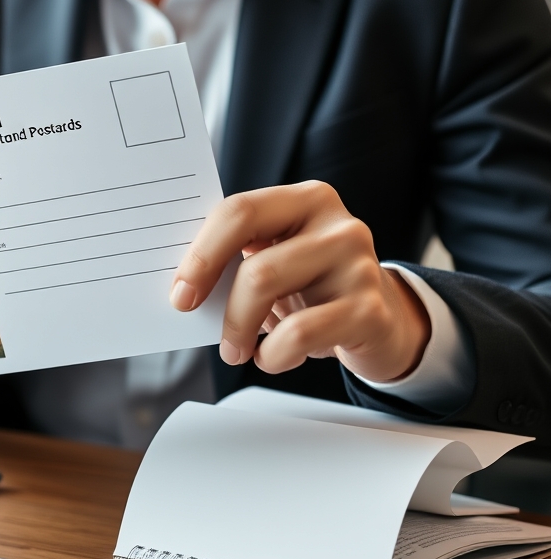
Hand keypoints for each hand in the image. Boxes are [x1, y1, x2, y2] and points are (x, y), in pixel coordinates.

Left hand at [170, 181, 430, 382]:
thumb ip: (237, 258)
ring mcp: (358, 266)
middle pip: (254, 263)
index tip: (178, 294)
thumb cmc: (312, 287)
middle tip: (197, 325)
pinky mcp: (370, 310)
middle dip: (217, 305)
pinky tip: (272, 357)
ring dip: (238, 332)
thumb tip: (180, 286)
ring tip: (236, 351)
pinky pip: (299, 335)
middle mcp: (337, 225)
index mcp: (305, 200)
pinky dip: (273, 355)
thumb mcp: (276, 260)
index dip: (200, 256)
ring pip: (272, 294)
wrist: (381, 321)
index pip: (239, 212)